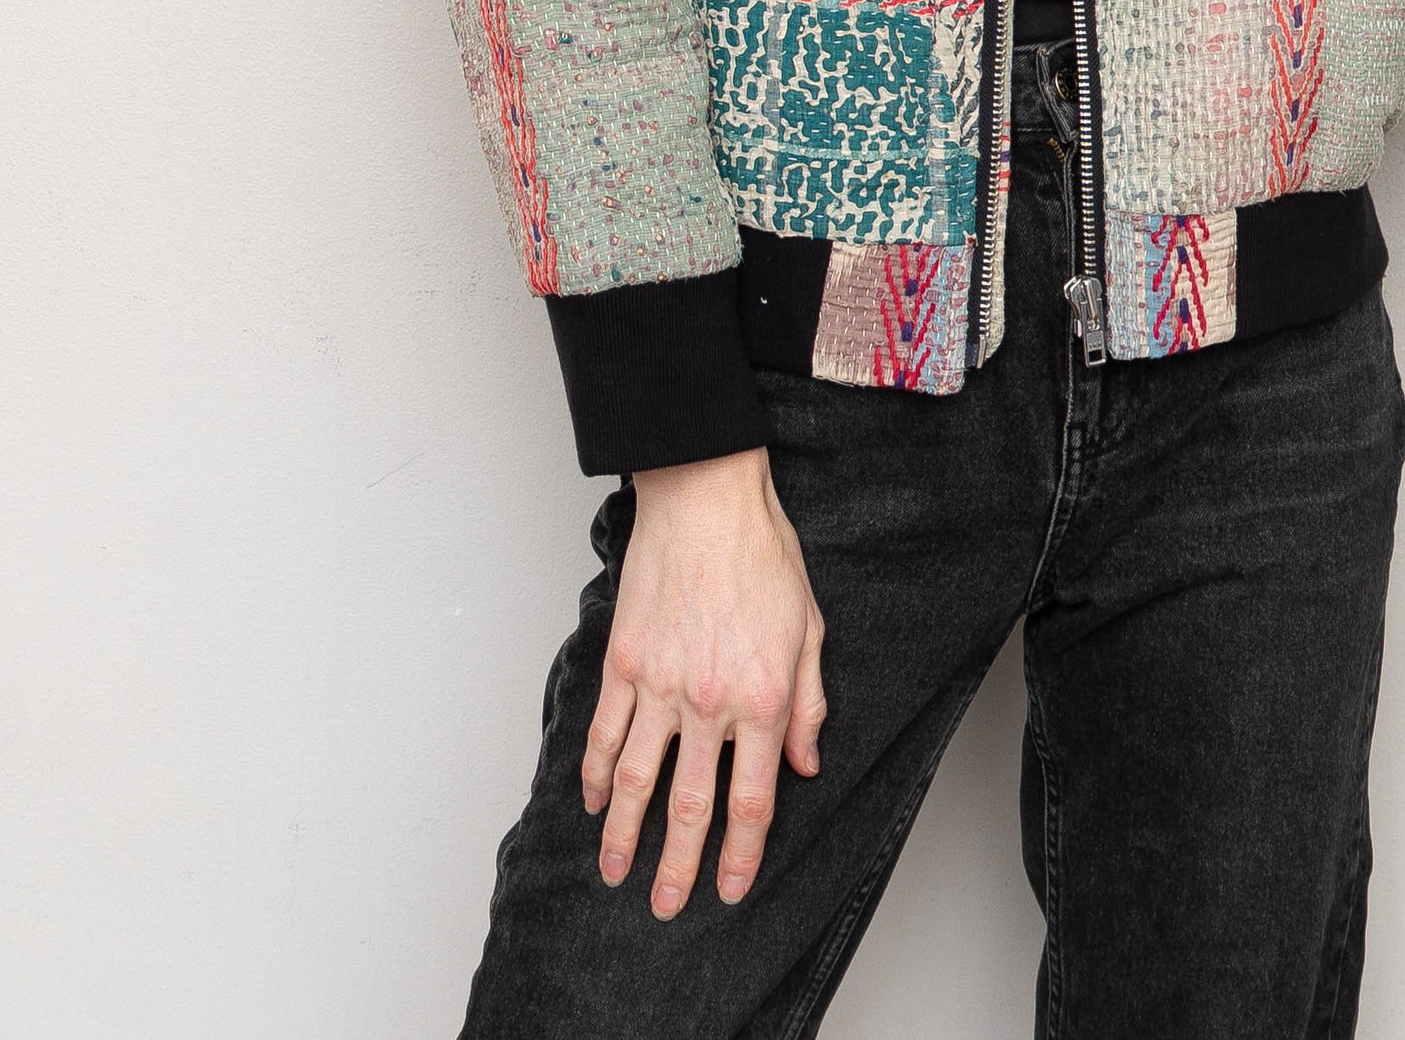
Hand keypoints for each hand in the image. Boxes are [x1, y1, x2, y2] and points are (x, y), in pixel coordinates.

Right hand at [581, 446, 824, 918]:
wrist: (706, 498)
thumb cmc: (763, 555)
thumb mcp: (809, 631)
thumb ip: (808, 705)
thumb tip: (805, 763)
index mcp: (762, 699)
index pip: (753, 798)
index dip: (743, 851)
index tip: (731, 887)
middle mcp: (709, 702)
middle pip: (690, 805)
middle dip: (679, 865)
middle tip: (666, 907)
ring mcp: (660, 684)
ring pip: (638, 780)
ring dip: (625, 836)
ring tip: (616, 873)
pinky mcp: (624, 661)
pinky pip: (606, 731)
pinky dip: (598, 772)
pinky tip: (595, 801)